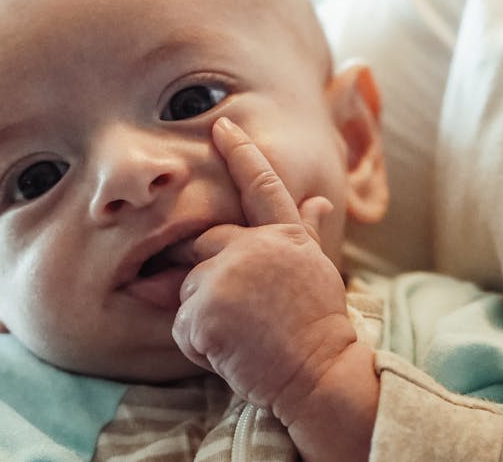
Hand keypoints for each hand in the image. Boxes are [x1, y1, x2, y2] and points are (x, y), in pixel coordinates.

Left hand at [173, 117, 377, 459]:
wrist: (320, 376)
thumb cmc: (318, 329)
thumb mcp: (318, 274)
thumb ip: (308, 235)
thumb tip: (318, 202)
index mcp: (287, 236)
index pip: (262, 187)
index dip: (241, 154)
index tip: (220, 126)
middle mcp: (256, 246)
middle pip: (203, 246)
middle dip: (208, 279)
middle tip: (245, 317)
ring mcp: (228, 275)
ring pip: (188, 288)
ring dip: (205, 318)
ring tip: (245, 337)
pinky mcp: (207, 309)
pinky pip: (182, 326)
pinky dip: (198, 345)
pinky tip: (232, 353)